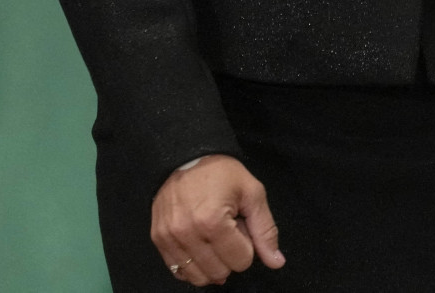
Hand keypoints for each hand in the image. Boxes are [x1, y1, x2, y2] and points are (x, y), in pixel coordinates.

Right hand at [150, 155, 282, 284]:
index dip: (248, 246)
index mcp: (212, 222)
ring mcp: (169, 239)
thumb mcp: (253, 193)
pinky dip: (193, 266)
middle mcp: (187, 234)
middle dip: (231, 256)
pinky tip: (200, 248)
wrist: (186, 157)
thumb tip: (277, 263)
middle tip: (229, 230)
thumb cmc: (222, 173)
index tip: (241, 226)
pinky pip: (178, 271)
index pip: (241, 261)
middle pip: (220, 273)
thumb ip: (265, 230)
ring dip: (212, 264)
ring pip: (198, 277)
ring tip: (213, 238)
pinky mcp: (158, 240)